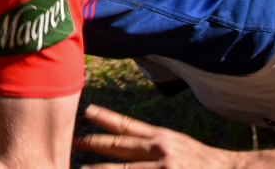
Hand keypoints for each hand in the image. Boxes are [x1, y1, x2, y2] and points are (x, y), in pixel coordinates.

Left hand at [73, 105, 237, 168]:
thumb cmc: (201, 162)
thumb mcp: (176, 145)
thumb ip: (152, 144)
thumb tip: (126, 143)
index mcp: (161, 138)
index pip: (128, 125)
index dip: (106, 118)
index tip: (88, 111)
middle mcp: (160, 151)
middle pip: (120, 147)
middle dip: (94, 144)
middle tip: (73, 142)